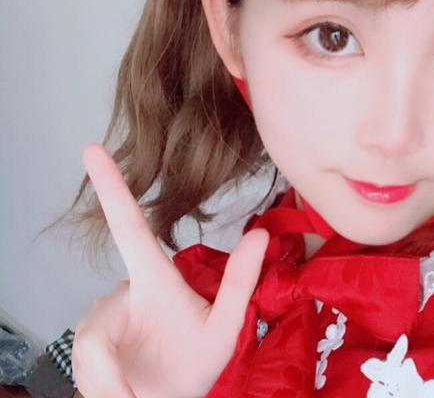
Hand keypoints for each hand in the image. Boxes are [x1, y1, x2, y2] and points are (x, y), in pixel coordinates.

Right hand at [71, 143, 268, 397]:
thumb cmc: (196, 365)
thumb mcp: (225, 328)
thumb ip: (239, 283)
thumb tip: (261, 234)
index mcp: (156, 278)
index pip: (130, 227)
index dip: (112, 188)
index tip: (93, 148)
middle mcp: (124, 290)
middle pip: (102, 319)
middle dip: (108, 362)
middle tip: (135, 391)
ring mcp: (101, 318)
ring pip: (92, 346)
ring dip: (112, 381)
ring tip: (138, 390)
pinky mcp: (85, 343)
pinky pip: (87, 368)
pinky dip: (107, 390)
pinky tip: (123, 392)